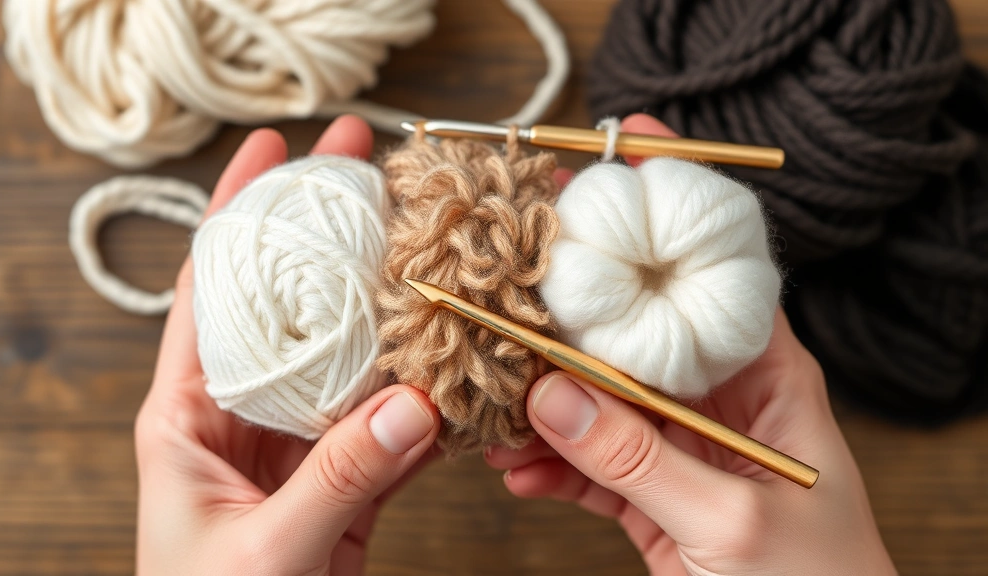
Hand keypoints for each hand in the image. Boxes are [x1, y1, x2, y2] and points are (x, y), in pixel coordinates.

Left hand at [135, 117, 440, 575]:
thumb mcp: (263, 552)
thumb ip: (338, 480)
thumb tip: (414, 404)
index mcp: (188, 416)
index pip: (209, 292)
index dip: (236, 213)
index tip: (275, 149)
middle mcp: (243, 416)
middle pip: (292, 305)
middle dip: (331, 234)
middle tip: (375, 167)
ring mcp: (299, 445)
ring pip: (351, 358)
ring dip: (394, 308)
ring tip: (437, 246)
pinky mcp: (346, 481)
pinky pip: (392, 425)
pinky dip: (431, 398)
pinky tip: (465, 360)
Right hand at [485, 115, 896, 574]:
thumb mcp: (733, 519)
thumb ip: (640, 458)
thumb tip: (549, 393)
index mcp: (768, 378)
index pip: (716, 270)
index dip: (672, 207)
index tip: (619, 150)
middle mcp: (718, 398)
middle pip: (633, 328)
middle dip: (569, 307)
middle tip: (504, 276)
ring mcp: (678, 445)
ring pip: (596, 397)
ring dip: (541, 399)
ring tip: (490, 404)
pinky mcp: (648, 495)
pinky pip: (587, 463)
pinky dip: (548, 465)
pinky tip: (515, 469)